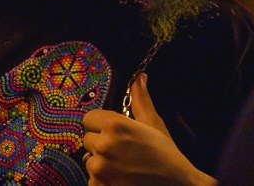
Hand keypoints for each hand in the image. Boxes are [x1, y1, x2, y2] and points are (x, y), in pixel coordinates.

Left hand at [82, 73, 216, 185]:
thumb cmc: (166, 156)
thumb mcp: (153, 124)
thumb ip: (141, 99)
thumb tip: (139, 77)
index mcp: (115, 125)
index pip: (89, 118)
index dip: (101, 125)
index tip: (115, 133)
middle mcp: (104, 145)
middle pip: (87, 139)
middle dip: (101, 145)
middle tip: (122, 152)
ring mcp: (100, 169)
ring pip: (89, 160)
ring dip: (101, 164)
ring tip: (123, 167)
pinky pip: (91, 180)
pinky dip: (102, 181)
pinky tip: (120, 180)